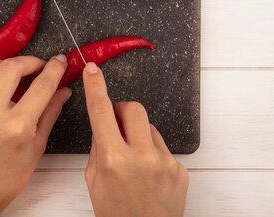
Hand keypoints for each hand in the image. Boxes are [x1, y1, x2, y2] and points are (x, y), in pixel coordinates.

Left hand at [0, 55, 71, 216]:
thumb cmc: (5, 177)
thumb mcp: (36, 148)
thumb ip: (50, 113)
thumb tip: (63, 90)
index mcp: (17, 127)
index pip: (41, 85)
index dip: (54, 68)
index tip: (59, 61)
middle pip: (12, 67)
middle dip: (29, 61)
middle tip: (37, 67)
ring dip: (4, 65)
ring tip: (13, 74)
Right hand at [82, 63, 188, 216]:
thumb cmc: (116, 216)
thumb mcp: (94, 182)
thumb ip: (98, 150)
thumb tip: (104, 125)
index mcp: (113, 160)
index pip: (101, 111)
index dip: (96, 87)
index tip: (93, 71)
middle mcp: (141, 158)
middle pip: (133, 109)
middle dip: (122, 111)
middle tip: (115, 124)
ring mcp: (165, 163)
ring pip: (149, 128)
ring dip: (138, 135)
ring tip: (133, 161)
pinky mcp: (180, 170)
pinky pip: (163, 148)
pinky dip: (152, 154)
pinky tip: (148, 176)